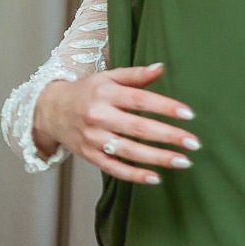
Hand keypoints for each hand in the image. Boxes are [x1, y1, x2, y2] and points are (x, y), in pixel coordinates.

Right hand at [34, 64, 198, 184]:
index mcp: (105, 93)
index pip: (140, 100)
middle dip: (168, 136)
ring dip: (158, 158)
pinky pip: (114, 168)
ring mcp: (93, 138)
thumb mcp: (107, 78)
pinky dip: (134, 175)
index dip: (165, 107)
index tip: (189, 114)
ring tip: (184, 162)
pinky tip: (155, 178)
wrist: (50, 111)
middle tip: (194, 142)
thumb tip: (161, 67)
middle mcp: (98, 116)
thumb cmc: (85, 92)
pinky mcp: (89, 156)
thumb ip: (135, 75)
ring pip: (129, 151)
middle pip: (138, 128)